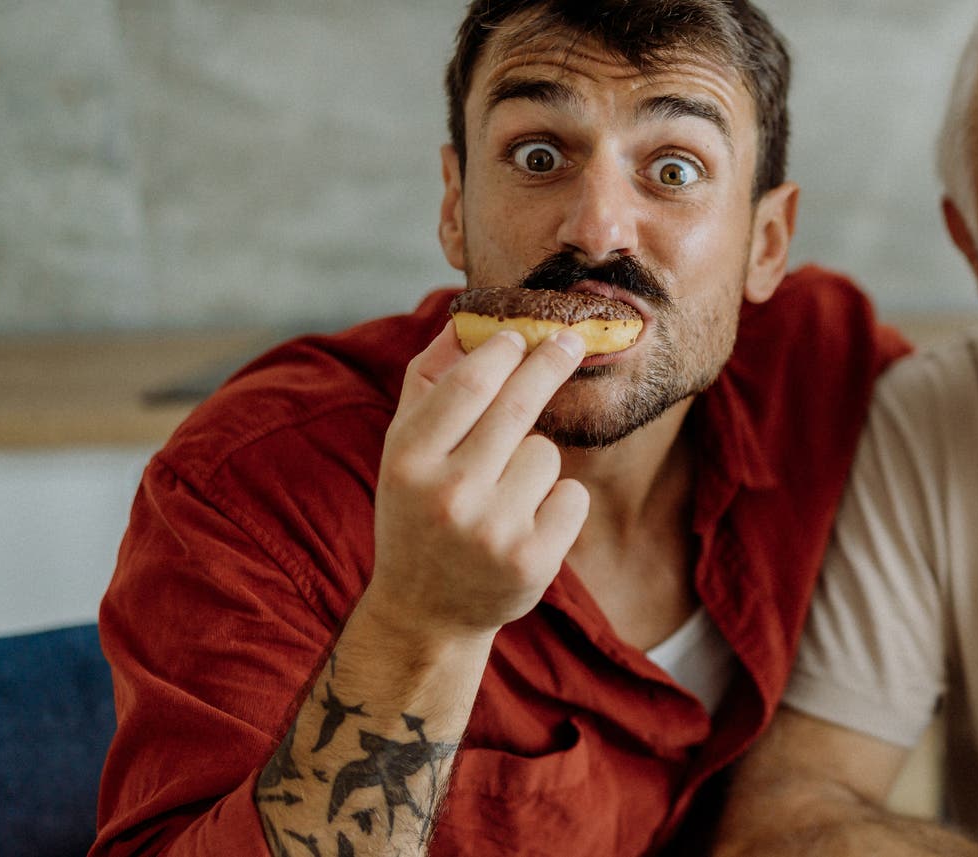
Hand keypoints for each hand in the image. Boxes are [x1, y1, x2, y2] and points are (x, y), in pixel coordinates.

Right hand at [366, 322, 590, 639]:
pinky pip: (572, 495)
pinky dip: (560, 501)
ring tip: (503, 494)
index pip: (468, 385)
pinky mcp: (532, 560)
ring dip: (537, 460)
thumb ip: (429, 382)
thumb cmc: (418, 510)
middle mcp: (448, 494)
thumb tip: (463, 319)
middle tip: (570, 340)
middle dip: (549, 364)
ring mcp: (492, 530)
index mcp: (407, 460)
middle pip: (517, 408)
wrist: (426, 610)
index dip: (503, 352)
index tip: (523, 334)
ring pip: (547, 454)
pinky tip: (526, 523)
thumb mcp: (404, 449)